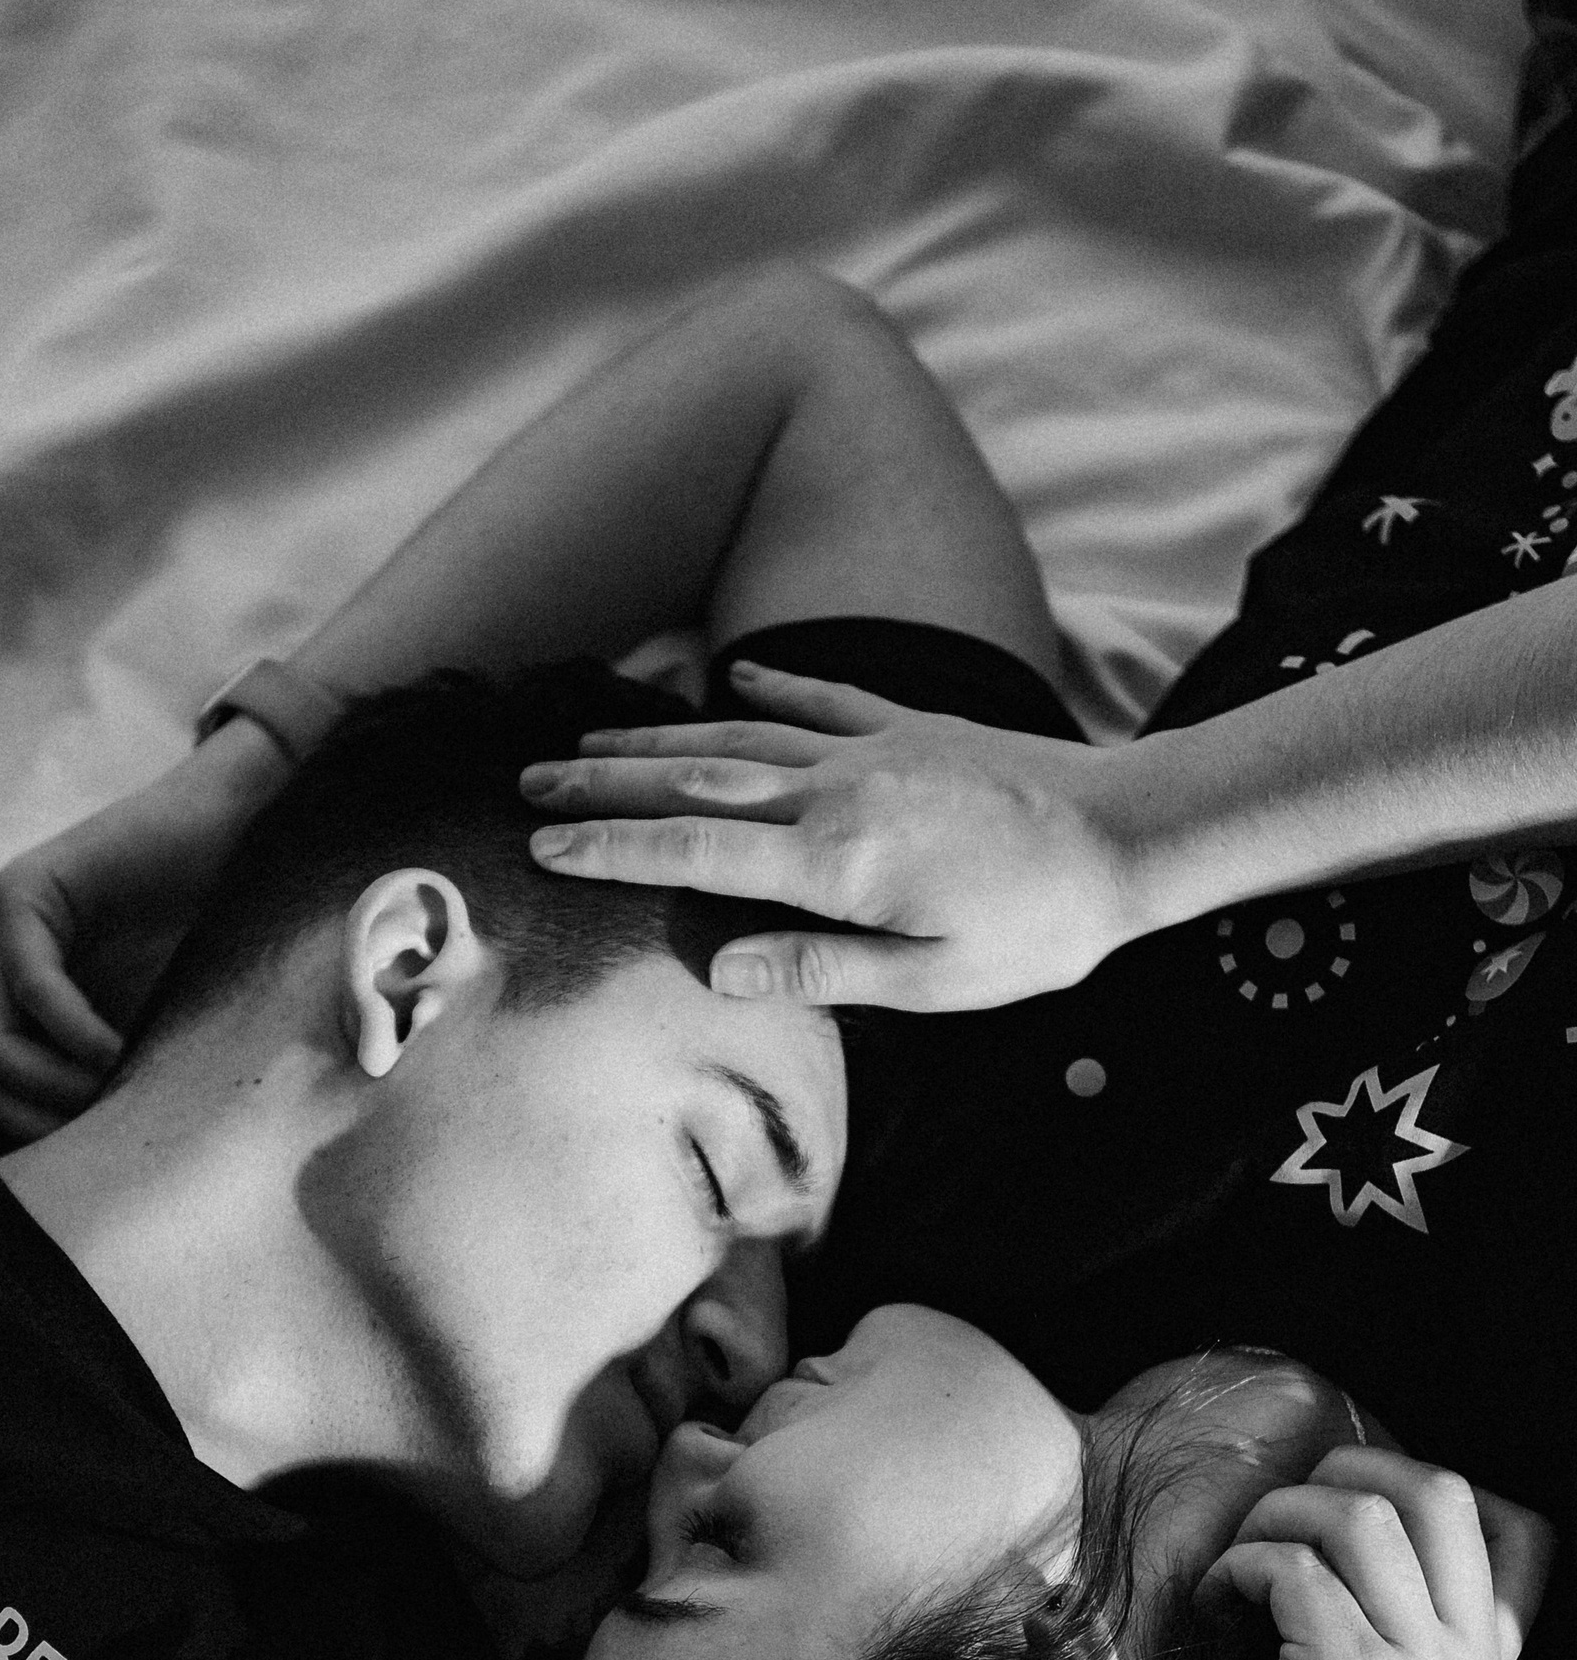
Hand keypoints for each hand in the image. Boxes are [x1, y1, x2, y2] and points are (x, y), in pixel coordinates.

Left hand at [0, 717, 290, 1140]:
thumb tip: (88, 1182)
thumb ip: (118, 1084)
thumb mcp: (163, 1035)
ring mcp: (3, 930)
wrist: (246, 837)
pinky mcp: (24, 892)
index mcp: (26, 1008)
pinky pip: (31, 986)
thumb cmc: (224, 941)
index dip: (36, 1136)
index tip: (96, 1157)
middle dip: (35, 1120)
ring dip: (49, 1086)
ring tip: (112, 1089)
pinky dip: (72, 1032)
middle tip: (100, 1132)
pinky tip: (117, 1050)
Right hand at [520, 661, 1133, 1011]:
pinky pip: (822, 699)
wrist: (1134, 834)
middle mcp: (838, 792)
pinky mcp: (913, 726)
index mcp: (836, 863)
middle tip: (526, 786)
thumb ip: (826, 970)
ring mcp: (872, 749)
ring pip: (740, 738)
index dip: (614, 850)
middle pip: (696, 784)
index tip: (542, 847)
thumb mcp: (937, 980)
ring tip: (588, 740)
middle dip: (604, 784)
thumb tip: (721, 965)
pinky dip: (769, 688)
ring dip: (659, 738)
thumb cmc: (1039, 929)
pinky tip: (727, 679)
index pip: (696, 854)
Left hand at [1150, 1450, 1553, 1659]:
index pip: (1519, 1530)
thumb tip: (1348, 1519)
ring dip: (1275, 1517)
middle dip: (1347, 1473)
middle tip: (1281, 1518)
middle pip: (1441, 1491)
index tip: (1349, 1512)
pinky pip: (1286, 1565)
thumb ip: (1406, 1640)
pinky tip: (1215, 1607)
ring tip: (1238, 1569)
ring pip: (1357, 1513)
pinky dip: (1237, 1566)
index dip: (1425, 1486)